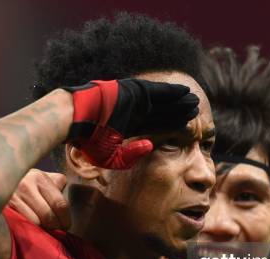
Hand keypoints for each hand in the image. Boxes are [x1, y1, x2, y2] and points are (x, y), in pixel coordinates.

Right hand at [8, 169, 70, 229]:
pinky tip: (32, 230)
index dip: (65, 219)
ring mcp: (12, 197)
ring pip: (35, 223)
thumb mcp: (44, 179)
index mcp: (39, 177)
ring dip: (43, 231)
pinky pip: (22, 225)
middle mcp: (25, 185)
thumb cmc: (29, 183)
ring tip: (45, 231)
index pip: (59, 203)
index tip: (66, 226)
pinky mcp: (3, 209)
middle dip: (55, 227)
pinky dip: (30, 230)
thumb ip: (58, 186)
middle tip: (57, 231)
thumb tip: (68, 203)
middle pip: (47, 215)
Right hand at [63, 79, 198, 168]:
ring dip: (179, 101)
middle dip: (178, 112)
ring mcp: (133, 100)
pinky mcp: (133, 90)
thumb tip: (150, 146)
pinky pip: (158, 91)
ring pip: (163, 101)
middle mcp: (133, 112)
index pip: (155, 125)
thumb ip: (131, 155)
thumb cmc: (87, 140)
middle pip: (162, 112)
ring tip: (195, 102)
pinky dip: (172, 92)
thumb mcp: (111, 157)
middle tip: (195, 113)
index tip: (186, 129)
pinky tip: (186, 93)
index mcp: (128, 126)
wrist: (73, 119)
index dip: (170, 126)